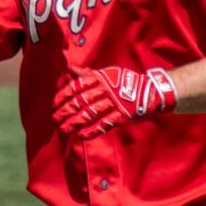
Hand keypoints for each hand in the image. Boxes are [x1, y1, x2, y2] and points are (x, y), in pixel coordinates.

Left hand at [52, 66, 176, 140]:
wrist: (152, 91)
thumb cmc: (126, 82)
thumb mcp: (108, 73)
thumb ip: (89, 74)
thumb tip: (71, 69)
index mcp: (101, 78)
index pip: (77, 86)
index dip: (63, 96)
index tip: (54, 104)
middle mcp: (106, 89)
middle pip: (81, 101)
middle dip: (65, 111)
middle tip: (54, 119)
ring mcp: (115, 103)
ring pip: (90, 114)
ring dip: (74, 122)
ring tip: (63, 129)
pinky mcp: (123, 115)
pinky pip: (105, 124)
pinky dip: (92, 130)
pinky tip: (81, 135)